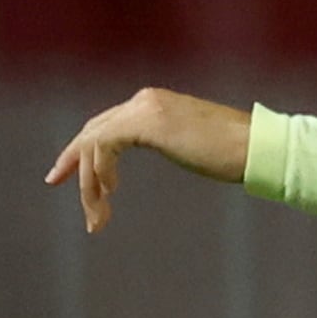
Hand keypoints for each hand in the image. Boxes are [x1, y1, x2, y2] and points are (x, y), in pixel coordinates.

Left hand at [43, 88, 251, 232]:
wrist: (260, 149)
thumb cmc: (239, 155)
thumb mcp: (195, 146)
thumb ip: (175, 141)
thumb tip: (177, 149)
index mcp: (155, 104)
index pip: (105, 124)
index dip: (83, 149)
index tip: (67, 175)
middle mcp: (144, 100)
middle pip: (92, 131)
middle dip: (74, 162)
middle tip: (56, 183)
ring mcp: (144, 108)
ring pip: (93, 142)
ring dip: (90, 183)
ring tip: (98, 217)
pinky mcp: (146, 122)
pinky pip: (103, 146)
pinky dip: (99, 173)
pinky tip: (109, 195)